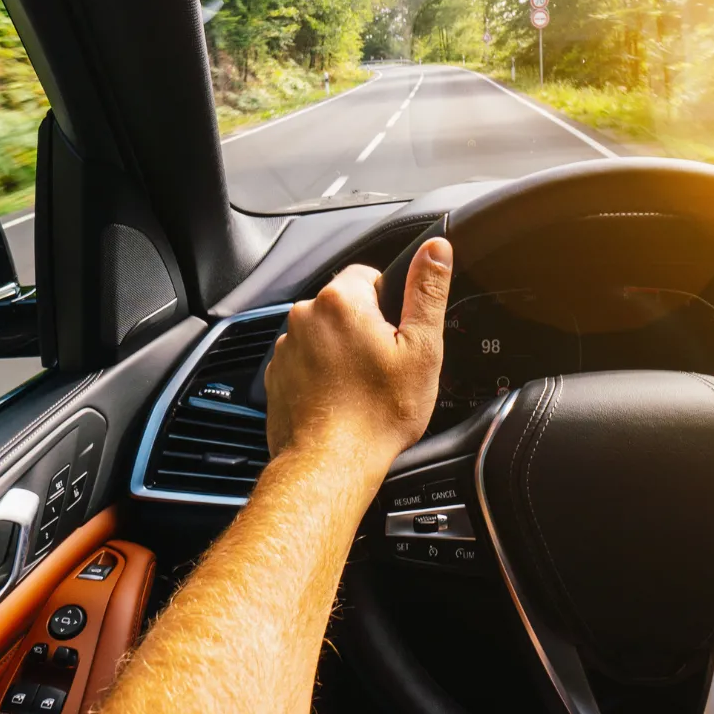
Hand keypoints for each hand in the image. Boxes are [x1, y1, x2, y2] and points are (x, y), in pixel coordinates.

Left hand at [263, 237, 452, 480]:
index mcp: (341, 301)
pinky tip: (341, 399)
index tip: (398, 336)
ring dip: (343, 352)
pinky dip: (322, 375)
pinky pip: (306, 362)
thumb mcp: (421, 349)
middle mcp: (305, 316)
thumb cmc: (377, 413)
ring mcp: (286, 347)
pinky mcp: (277, 375)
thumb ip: (427, 291)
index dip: (392, 304)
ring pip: (325, 335)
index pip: (370, 275)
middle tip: (385, 367)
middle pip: (346, 306)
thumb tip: (436, 249)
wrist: (330, 464)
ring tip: (362, 388)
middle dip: (366, 329)